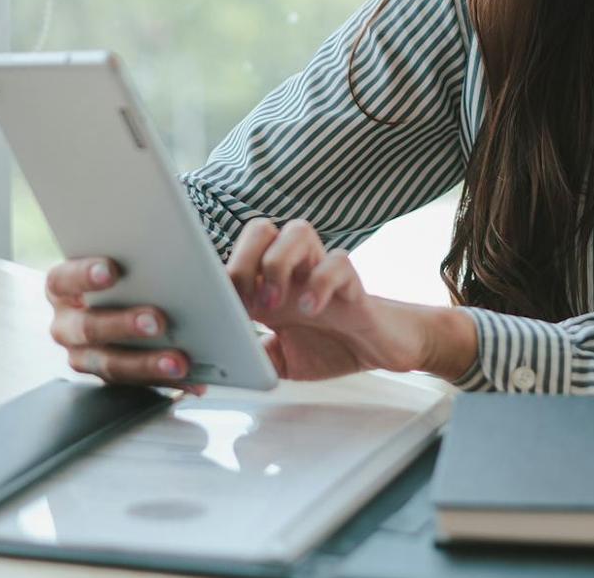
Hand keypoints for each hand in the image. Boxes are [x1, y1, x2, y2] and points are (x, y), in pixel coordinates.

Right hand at [45, 257, 206, 394]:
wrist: (134, 291)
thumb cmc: (130, 267)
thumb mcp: (128, 257)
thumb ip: (140, 254)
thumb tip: (180, 252)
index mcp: (63, 287)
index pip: (63, 279)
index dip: (84, 275)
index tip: (110, 271)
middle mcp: (67, 324)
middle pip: (88, 327)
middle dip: (124, 324)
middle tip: (157, 321)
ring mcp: (84, 354)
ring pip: (110, 364)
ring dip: (147, 363)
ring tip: (178, 361)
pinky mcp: (110, 375)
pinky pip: (135, 383)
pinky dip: (165, 380)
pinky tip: (192, 377)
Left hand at [225, 217, 477, 381]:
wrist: (381, 347)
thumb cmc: (330, 346)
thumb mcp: (280, 362)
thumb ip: (253, 358)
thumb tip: (221, 366)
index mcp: (270, 285)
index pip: (236, 256)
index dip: (218, 273)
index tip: (212, 306)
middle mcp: (294, 270)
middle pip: (260, 228)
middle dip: (245, 257)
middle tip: (245, 298)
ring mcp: (322, 272)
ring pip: (298, 230)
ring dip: (279, 263)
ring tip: (276, 303)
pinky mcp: (352, 284)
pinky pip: (339, 262)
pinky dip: (321, 282)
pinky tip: (312, 308)